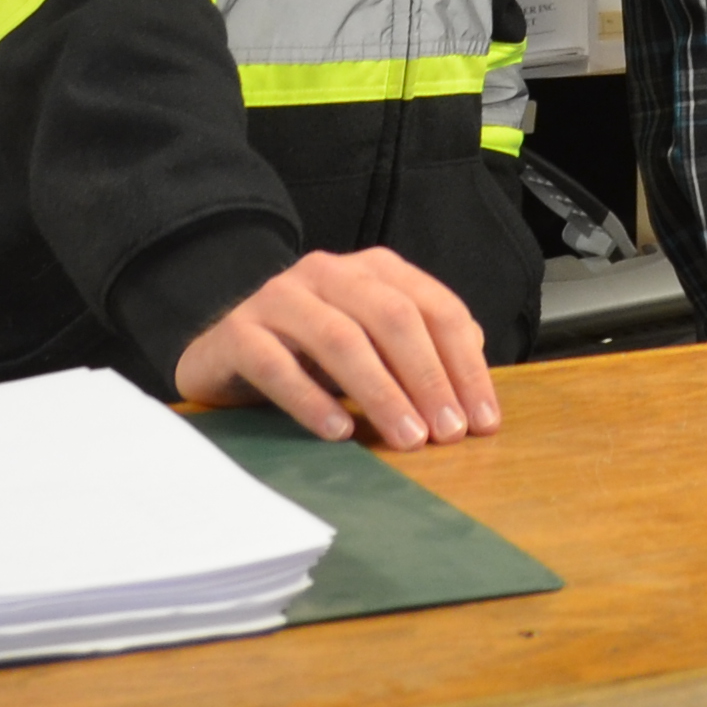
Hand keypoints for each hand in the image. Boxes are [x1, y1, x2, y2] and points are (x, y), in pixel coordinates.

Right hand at [172, 248, 498, 449]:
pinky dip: (311, 400)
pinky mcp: (237, 333)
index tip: (482, 419)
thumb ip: (424, 352)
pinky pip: (277, 364)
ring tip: (407, 438)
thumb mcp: (375, 347)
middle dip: (428, 377)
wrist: (224, 352)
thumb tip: (474, 384)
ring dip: (381, 392)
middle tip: (448, 432)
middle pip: (393, 317)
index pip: (436, 308)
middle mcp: (328, 272)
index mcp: (373, 269)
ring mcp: (279, 298)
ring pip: (340, 339)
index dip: (465, 364)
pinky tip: (338, 431)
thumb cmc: (311, 353)